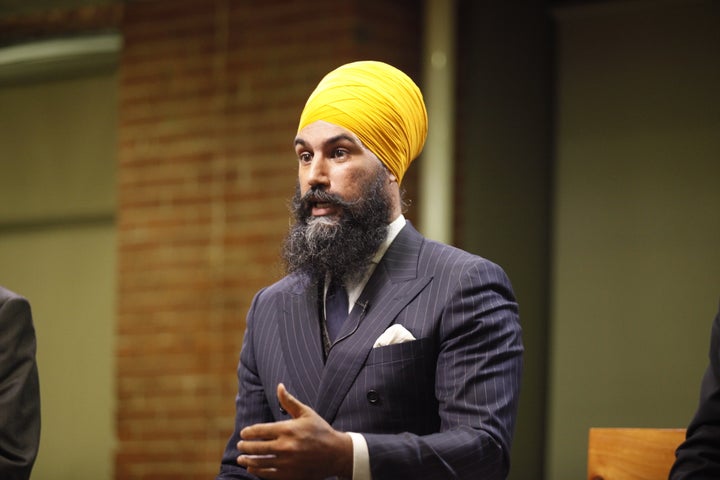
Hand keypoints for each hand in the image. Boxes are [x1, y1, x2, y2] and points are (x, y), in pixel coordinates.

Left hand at [237, 383, 352, 478]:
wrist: (336, 454)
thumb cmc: (321, 431)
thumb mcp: (306, 413)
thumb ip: (289, 401)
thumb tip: (279, 386)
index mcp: (288, 429)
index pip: (260, 430)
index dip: (249, 432)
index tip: (243, 433)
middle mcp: (286, 446)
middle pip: (257, 447)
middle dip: (245, 446)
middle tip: (240, 445)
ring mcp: (287, 463)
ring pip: (260, 462)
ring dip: (248, 460)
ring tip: (242, 458)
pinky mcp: (290, 475)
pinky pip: (268, 475)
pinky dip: (257, 472)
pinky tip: (252, 468)